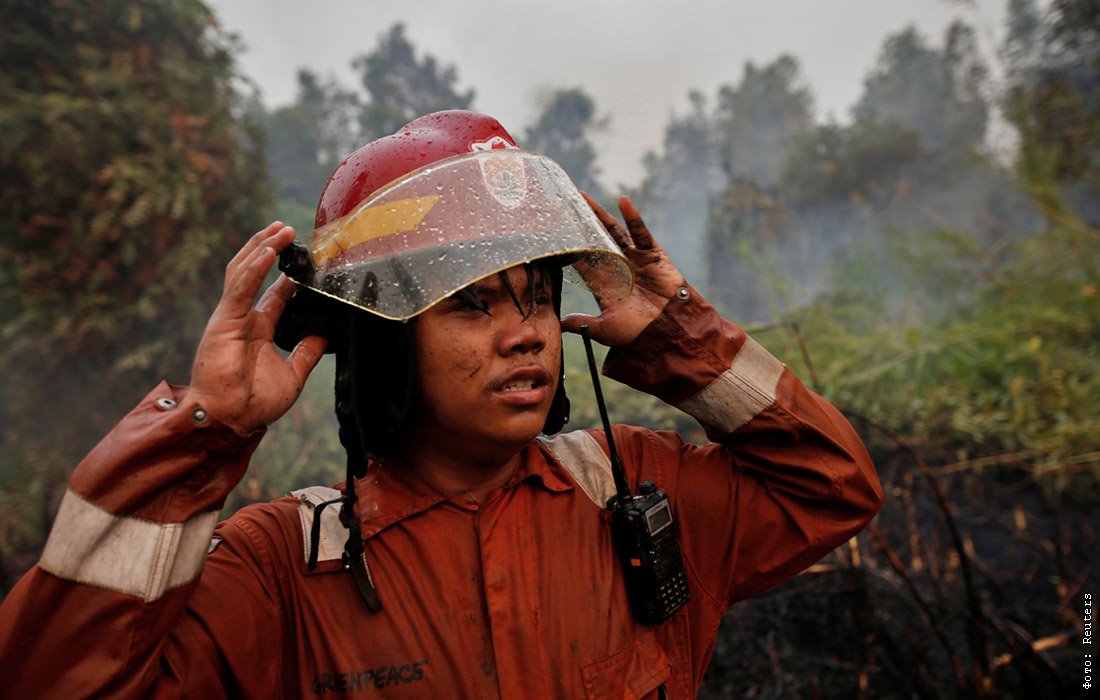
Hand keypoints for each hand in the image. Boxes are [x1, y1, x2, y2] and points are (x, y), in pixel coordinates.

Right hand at [186, 222, 326, 432]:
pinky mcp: (224, 320)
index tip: (305, 257)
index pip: (275, 292)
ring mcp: (232, 316)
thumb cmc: (254, 403)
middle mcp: (243, 318)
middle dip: (271, 248)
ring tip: (281, 229)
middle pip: (256, 272)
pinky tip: (269, 251)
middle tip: (289, 229)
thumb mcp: (293, 375)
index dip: (288, 273)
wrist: (231, 420)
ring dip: (263, 247)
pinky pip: (240, 287)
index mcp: (258, 329)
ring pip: (246, 271)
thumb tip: (324, 335)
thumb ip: (306, 353)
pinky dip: (255, 267)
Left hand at [561, 195, 685, 345]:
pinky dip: (633, 217)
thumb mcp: (603, 329)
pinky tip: (623, 202)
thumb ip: (581, 323)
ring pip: (614, 231)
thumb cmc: (635, 333)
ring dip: (600, 215)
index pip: (582, 260)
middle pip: (595, 240)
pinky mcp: (653, 255)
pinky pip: (642, 233)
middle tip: (564, 204)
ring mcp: (634, 259)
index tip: (554, 231)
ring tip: (583, 198)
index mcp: (604, 284)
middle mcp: (617, 268)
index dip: (569, 245)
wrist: (666, 332)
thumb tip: (559, 323)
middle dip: (581, 224)